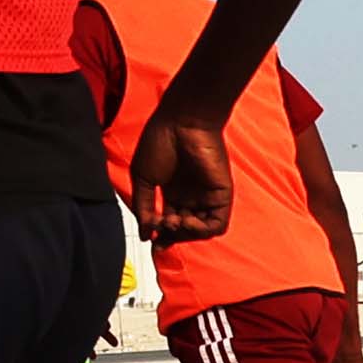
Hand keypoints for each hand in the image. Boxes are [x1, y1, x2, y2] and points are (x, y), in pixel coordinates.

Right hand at [132, 113, 232, 236]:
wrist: (181, 122)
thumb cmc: (160, 141)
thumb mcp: (142, 178)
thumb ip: (142, 207)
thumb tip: (144, 234)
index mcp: (172, 191)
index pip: (169, 223)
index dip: (161, 235)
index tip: (150, 240)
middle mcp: (190, 196)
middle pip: (184, 230)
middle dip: (170, 235)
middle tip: (160, 227)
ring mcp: (207, 196)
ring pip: (201, 231)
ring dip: (185, 234)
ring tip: (173, 222)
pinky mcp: (221, 195)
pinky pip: (217, 224)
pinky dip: (201, 230)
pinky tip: (187, 221)